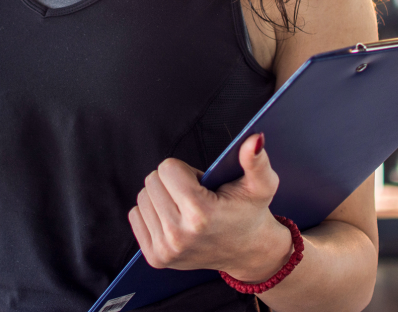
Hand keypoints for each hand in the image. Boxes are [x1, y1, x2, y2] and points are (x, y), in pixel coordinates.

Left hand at [128, 134, 291, 279]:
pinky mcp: (155, 258)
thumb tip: (253, 138)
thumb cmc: (250, 213)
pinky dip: (152, 213)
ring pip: (142, 198)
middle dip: (172, 182)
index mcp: (200, 214)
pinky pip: (135, 216)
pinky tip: (174, 219)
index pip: (166, 168)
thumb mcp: (261, 185)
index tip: (201, 185)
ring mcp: (165, 250)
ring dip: (162, 197)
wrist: (248, 251)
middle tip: (194, 196)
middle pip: (152, 181)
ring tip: (186, 208)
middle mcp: (179, 235)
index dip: (185, 170)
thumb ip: (255, 160)